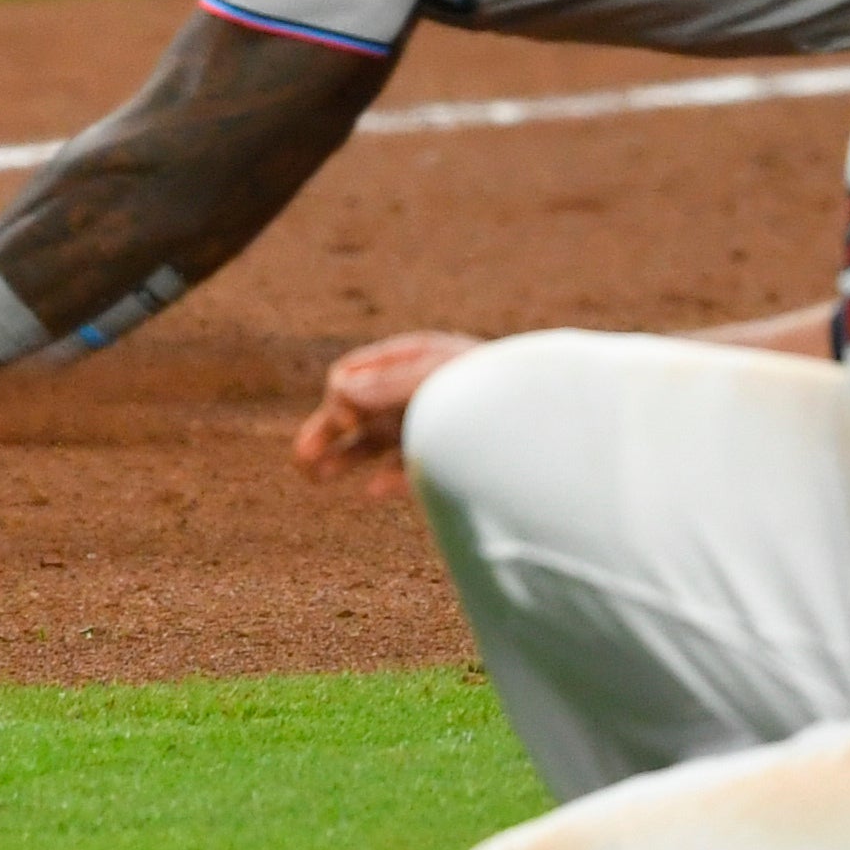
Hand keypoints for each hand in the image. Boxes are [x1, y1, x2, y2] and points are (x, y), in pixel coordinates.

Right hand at [292, 330, 483, 489]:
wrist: (550, 418)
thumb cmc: (491, 392)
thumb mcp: (434, 380)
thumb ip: (385, 385)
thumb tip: (336, 388)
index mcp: (415, 358)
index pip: (357, 372)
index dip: (341, 395)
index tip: (343, 415)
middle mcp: (420, 389)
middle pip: (360, 409)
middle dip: (328, 429)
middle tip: (300, 458)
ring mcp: (435, 421)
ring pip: (378, 440)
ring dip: (345, 456)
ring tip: (314, 476)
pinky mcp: (452, 454)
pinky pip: (410, 464)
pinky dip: (388, 477)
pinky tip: (370, 492)